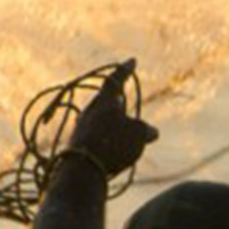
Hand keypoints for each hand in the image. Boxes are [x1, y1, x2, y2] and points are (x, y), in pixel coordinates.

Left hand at [68, 62, 159, 177]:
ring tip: (120, 127)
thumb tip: (151, 132)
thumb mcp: (138, 135)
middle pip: (104, 100)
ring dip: (110, 120)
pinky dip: (105, 138)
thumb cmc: (113, 144)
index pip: (116, 79)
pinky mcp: (77, 145)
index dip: (125, 70)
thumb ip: (145, 130)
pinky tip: (111, 148)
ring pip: (98, 118)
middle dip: (115, 99)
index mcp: (104, 101)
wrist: (82, 168)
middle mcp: (90, 111)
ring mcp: (81, 128)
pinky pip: (94, 135)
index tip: (132, 60)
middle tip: (122, 98)